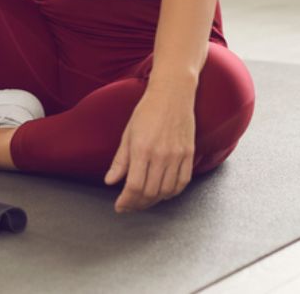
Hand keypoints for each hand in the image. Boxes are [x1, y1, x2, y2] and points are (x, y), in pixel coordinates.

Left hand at [104, 87, 195, 212]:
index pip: (133, 186)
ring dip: (154, 201)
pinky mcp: (189, 155)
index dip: (126, 201)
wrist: (172, 94)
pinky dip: (172, 193)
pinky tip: (162, 192)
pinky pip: (182, 183)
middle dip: (137, 204)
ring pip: (166, 192)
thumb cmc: (148, 111)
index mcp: (142, 149)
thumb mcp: (128, 134)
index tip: (120, 206)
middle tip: (130, 205)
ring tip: (144, 200)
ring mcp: (177, 156)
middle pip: (150, 193)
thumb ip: (120, 160)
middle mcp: (161, 155)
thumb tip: (110, 181)